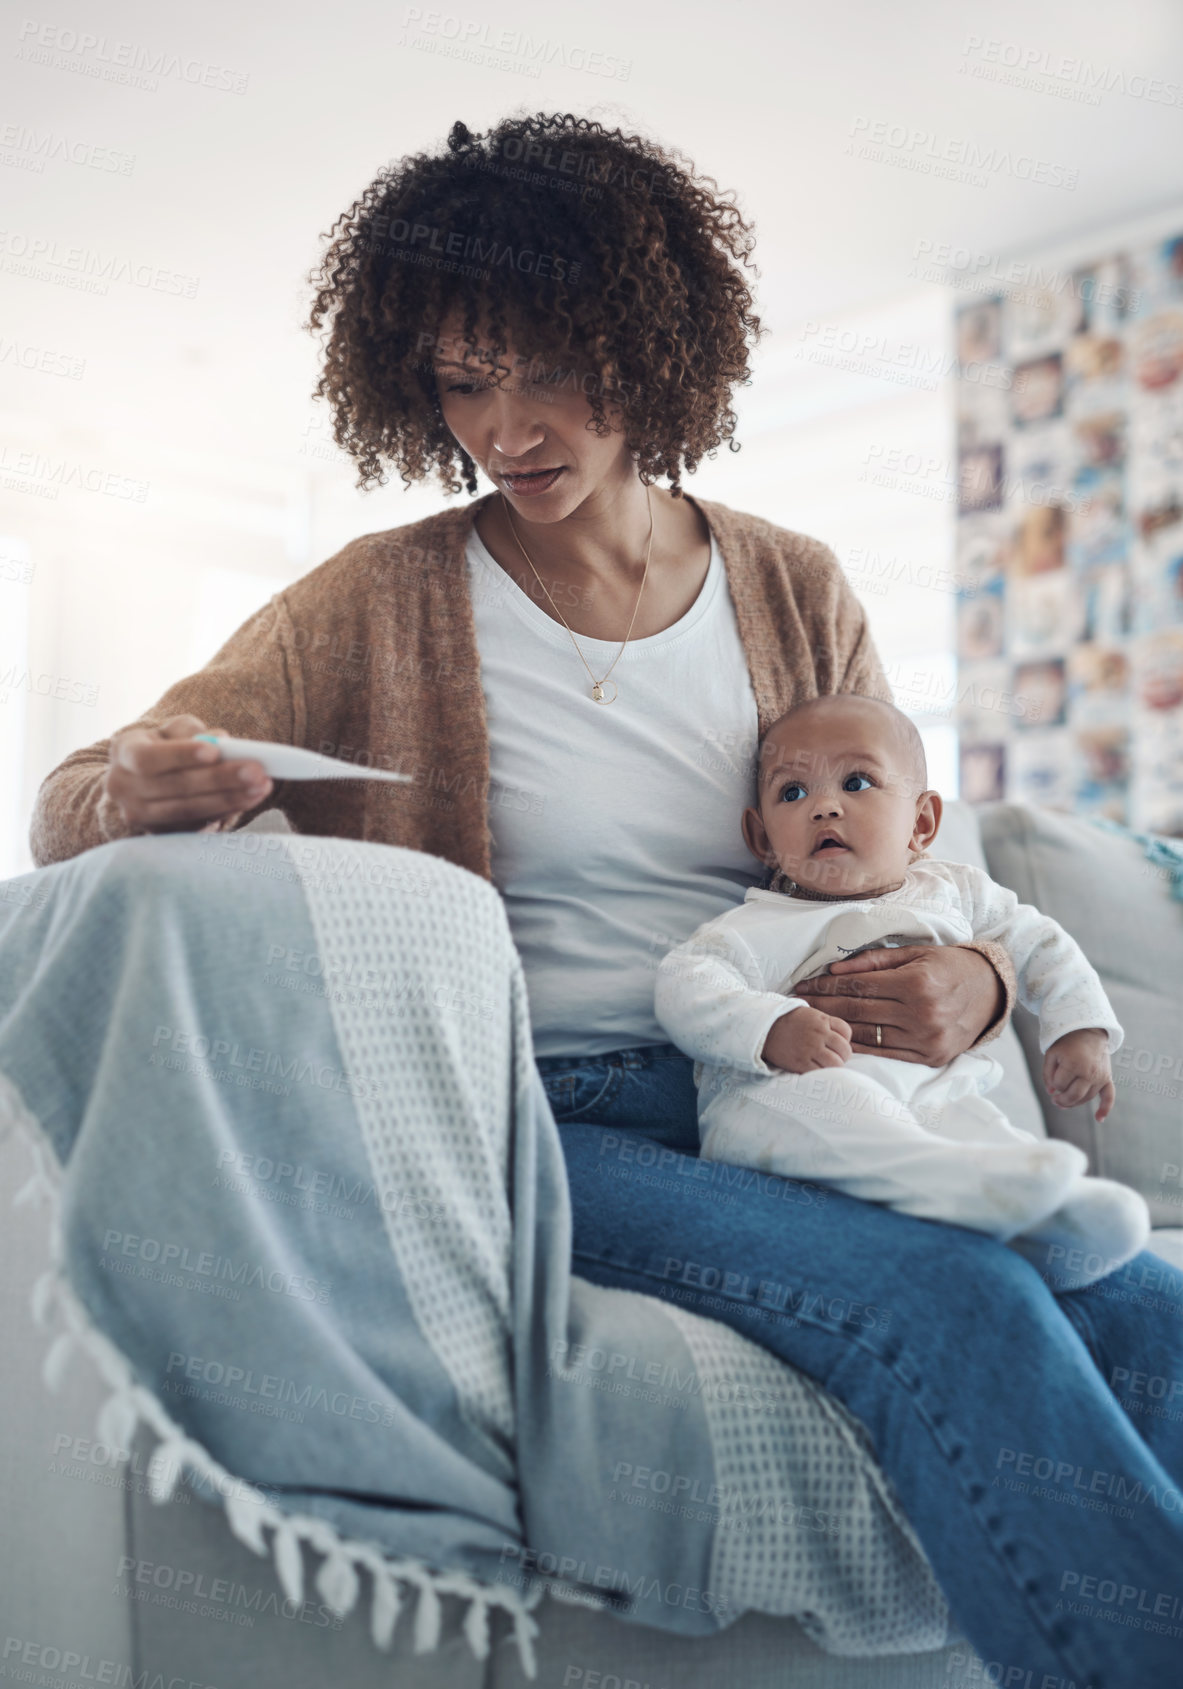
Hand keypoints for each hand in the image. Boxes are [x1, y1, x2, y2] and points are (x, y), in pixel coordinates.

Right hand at [105, 714, 273, 834]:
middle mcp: (123, 787)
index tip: (214, 751)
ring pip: (189, 810)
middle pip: (175, 787)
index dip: (180, 756)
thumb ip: (192, 731)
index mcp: (123, 752)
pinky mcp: (158, 833)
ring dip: (230, 799)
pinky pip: (197, 824)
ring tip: (262, 786)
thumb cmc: (165, 745)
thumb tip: (222, 741)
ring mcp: (139, 815)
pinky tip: (250, 798)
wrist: (144, 778)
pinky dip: (226, 811)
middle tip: (257, 771)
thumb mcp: (172, 729)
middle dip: (220, 779)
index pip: (147, 758)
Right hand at [762, 1005, 852, 1073]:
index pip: (846, 1032)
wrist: (764, 1028)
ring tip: (826, 1066)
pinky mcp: (801, 1062)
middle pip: (845, 1050)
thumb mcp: (810, 1014)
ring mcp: (811, 1049)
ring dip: (835, 1067)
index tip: (836, 1045)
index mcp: (822, 1021)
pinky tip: (816, 1070)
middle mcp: (819, 1034)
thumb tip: (840, 1038)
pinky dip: (822, 1074)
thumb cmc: (788, 1022)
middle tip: (834, 1058)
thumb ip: (826, 1024)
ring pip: (836, 1064)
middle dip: (842, 1056)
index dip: (844, 1040)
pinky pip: (821, 1072)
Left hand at [792, 944, 1002, 1064]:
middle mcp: (921, 1013)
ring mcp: (926, 1039)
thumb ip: (874, 960)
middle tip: (796, 1005)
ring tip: (811, 1023)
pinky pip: (885, 1054)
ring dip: (835, 1029)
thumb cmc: (948, 966)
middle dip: (822, 1008)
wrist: (990, 991)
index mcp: (916, 983)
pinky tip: (839, 1040)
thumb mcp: (915, 953)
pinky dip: (859, 1047)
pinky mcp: (930, 1057)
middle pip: (857, 1012)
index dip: (825, 988)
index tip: (802, 986)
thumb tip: (833, 970)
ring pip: (867, 1035)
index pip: (858, 986)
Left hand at [1043, 1029, 1114, 1122]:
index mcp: (1073, 1064)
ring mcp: (1100, 1076)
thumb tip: (1051, 1092)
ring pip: (1086, 1098)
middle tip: (1054, 1100)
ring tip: (1064, 1101)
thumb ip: (1048, 1073)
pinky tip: (1099, 1118)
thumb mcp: (1051, 1054)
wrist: (1088, 1032)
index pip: (1059, 1085)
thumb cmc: (1067, 1044)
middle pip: (1073, 1096)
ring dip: (1074, 1103)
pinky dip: (1105, 1108)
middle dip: (1061, 1100)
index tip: (1052, 1078)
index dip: (1053, 1084)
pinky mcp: (1107, 1078)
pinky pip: (1109, 1096)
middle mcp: (1089, 1072)